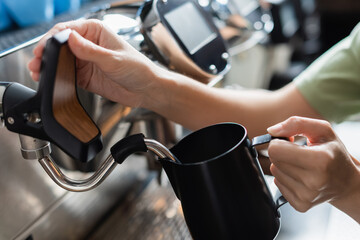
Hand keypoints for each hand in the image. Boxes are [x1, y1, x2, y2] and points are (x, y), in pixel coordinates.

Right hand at [28, 19, 165, 107]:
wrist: (146, 90)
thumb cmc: (138, 69)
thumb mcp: (113, 59)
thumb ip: (90, 51)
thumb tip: (70, 38)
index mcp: (96, 31)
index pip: (66, 30)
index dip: (51, 39)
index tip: (42, 49)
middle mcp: (89, 44)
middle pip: (59, 45)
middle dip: (45, 52)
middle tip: (36, 62)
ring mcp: (85, 60)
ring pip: (60, 59)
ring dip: (48, 64)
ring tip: (38, 71)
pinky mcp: (84, 75)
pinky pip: (66, 73)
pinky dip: (56, 75)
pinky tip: (48, 78)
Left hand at [267, 116, 359, 219]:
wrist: (346, 182)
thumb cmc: (333, 153)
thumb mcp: (322, 130)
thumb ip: (296, 123)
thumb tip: (271, 131)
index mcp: (320, 160)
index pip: (275, 150)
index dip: (278, 142)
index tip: (289, 141)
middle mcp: (314, 180)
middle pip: (274, 160)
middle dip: (282, 153)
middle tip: (298, 153)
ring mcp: (307, 196)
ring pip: (275, 172)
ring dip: (284, 166)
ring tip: (302, 165)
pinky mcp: (301, 205)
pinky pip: (278, 185)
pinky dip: (286, 178)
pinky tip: (301, 176)